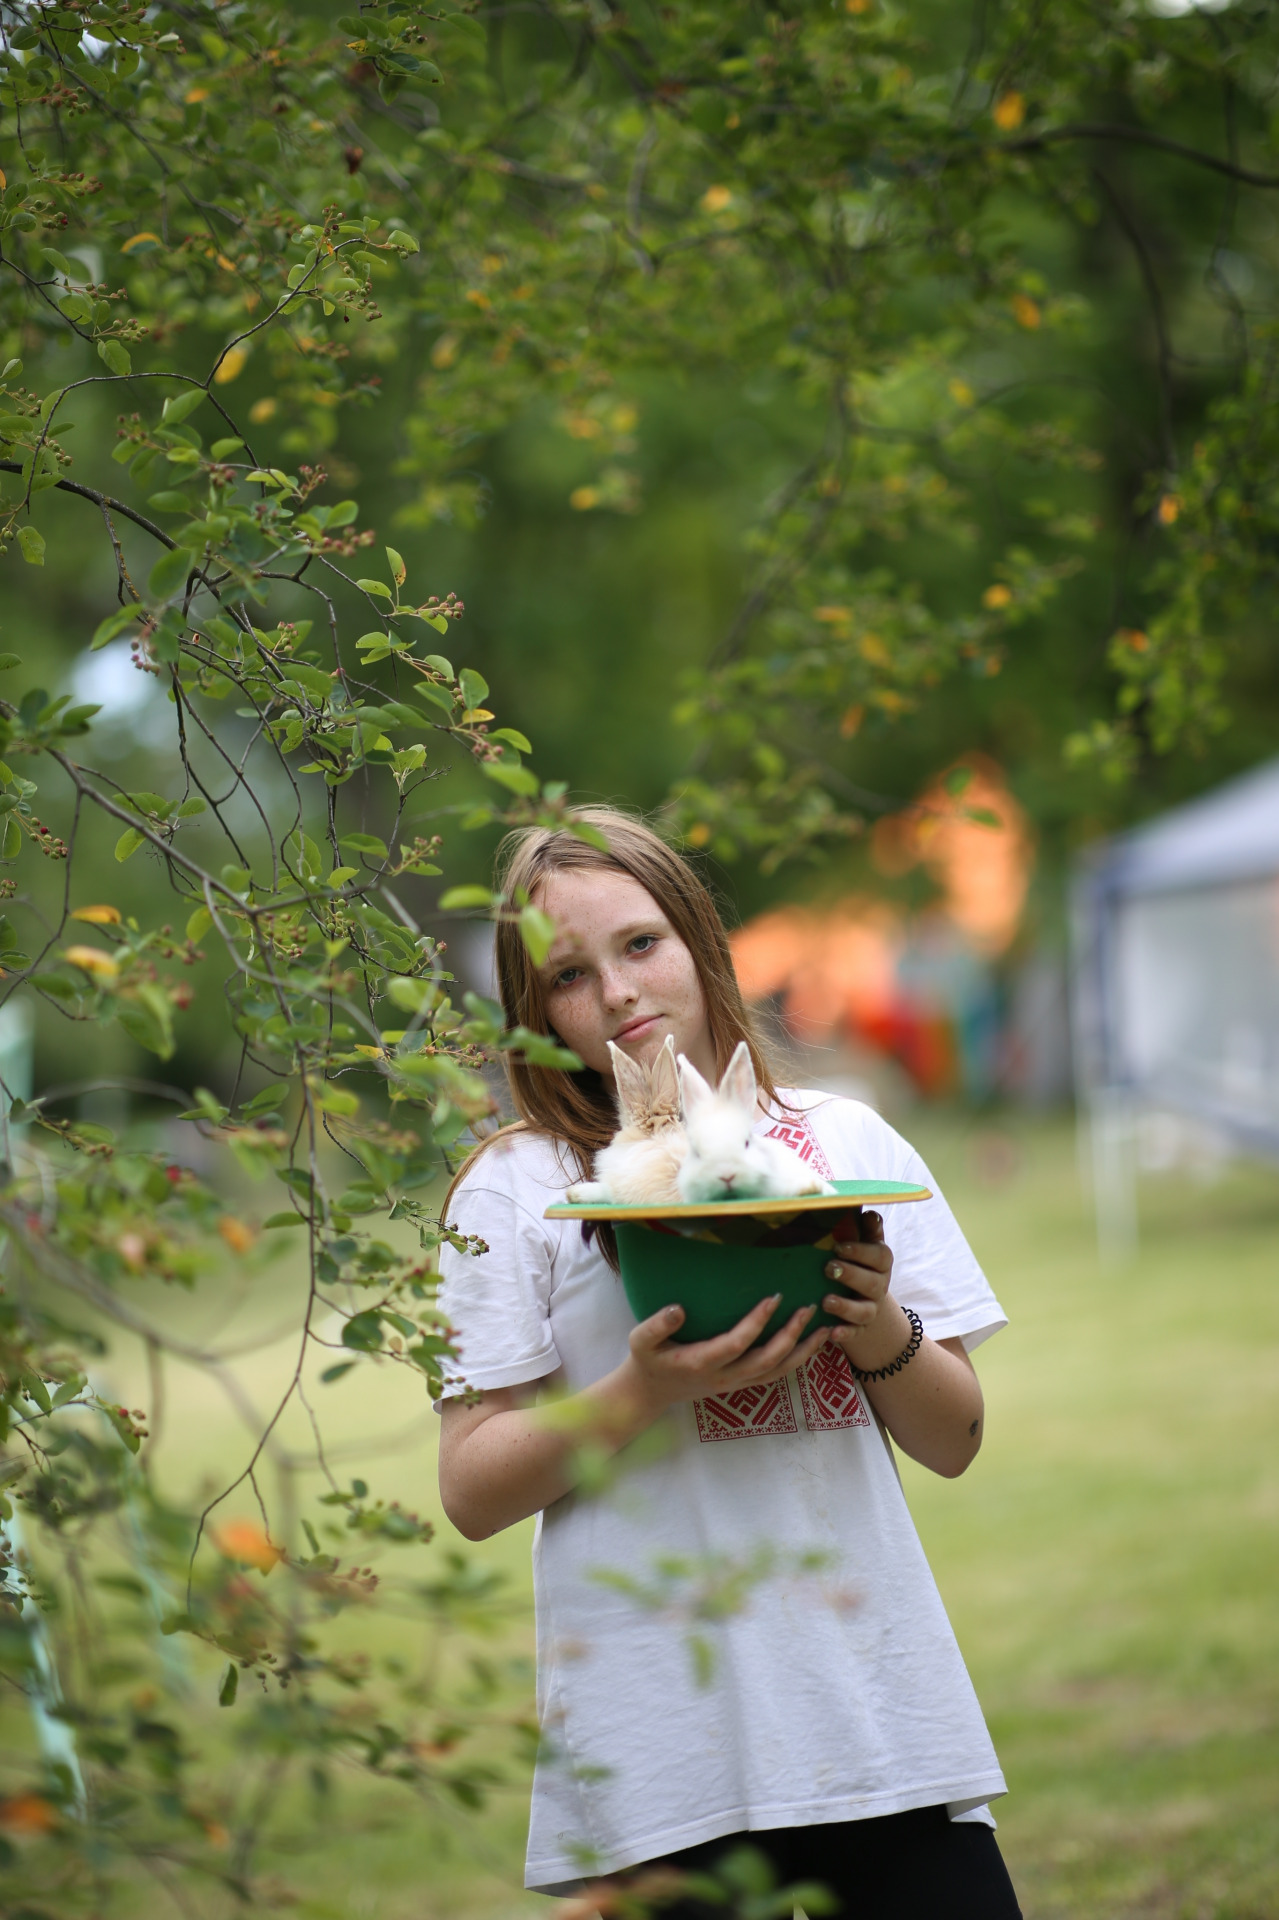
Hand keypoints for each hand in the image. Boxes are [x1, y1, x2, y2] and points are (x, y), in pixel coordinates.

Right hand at [622, 1293, 829, 1414]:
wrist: (650, 1393)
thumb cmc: (647, 1360)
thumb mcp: (640, 1339)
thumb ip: (657, 1324)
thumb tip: (678, 1308)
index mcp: (700, 1362)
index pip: (737, 1344)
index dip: (757, 1323)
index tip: (774, 1297)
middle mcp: (723, 1377)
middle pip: (767, 1360)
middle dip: (791, 1335)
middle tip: (808, 1308)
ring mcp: (734, 1384)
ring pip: (776, 1372)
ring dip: (802, 1352)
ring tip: (825, 1330)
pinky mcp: (740, 1385)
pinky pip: (774, 1375)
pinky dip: (796, 1361)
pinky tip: (810, 1345)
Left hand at [822, 1209, 909, 1367]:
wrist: (867, 1302)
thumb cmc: (859, 1263)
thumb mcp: (863, 1244)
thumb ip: (865, 1229)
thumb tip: (868, 1212)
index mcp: (880, 1263)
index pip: (880, 1256)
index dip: (861, 1251)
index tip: (839, 1246)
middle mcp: (879, 1287)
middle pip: (871, 1283)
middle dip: (851, 1275)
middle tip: (828, 1268)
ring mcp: (870, 1309)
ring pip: (863, 1311)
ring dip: (845, 1307)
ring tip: (826, 1301)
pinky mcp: (859, 1329)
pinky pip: (854, 1334)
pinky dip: (844, 1334)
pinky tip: (831, 1333)